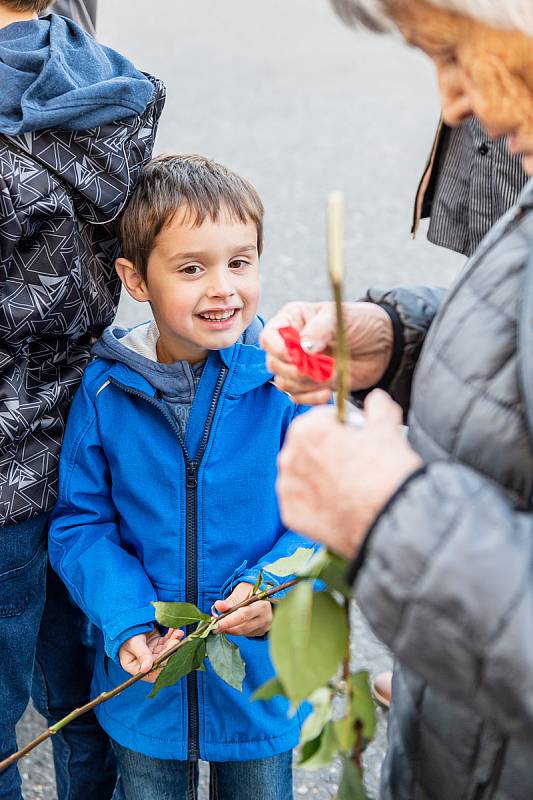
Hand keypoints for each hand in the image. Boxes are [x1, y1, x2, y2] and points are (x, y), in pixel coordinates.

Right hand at [119, 628, 184, 682]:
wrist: (126, 621)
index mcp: (135, 666)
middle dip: (170, 650)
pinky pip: (167, 641)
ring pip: (166, 650)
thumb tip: (146, 669)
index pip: (151, 673)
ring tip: (178, 632)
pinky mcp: (157, 643)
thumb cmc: (126, 634)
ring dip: (173, 641)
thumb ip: (142, 654)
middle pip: (161, 660)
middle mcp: (145, 662)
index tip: (168, 656)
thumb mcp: (133, 643)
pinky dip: (172, 636)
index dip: (161, 666)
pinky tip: (175, 629)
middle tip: (175, 640)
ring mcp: (152, 652)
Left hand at [213, 582, 272, 636]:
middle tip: (213, 626)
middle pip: (242, 627)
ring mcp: (264, 627)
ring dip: (229, 630)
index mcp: (262, 605)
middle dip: (226, 627)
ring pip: (242, 633)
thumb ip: (230, 601)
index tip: (215, 624)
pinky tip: (229, 625)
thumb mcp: (241, 592)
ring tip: (219, 624)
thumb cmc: (250, 592)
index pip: (244, 615)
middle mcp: (265, 618)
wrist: (262, 598)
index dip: (229, 621)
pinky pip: (244, 634)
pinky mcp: (260, 633)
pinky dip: (234, 631)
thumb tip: (218, 605)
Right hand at [260, 301, 393, 404]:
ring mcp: (299, 366)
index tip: (298, 357)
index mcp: (293, 321)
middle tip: (323, 367)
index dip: (279, 350)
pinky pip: (297, 397)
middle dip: (298, 370)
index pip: (269, 337)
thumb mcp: (340, 317)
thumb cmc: (360, 322)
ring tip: (332, 375)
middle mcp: (291, 344)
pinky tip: (328, 391)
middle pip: (274, 364)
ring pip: (285, 383)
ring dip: (307, 384)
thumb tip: (303, 346)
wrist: (382, 345)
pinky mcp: (310, 384)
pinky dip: (311, 398)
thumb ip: (320, 329)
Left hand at [277, 390, 422, 557]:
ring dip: (320, 476)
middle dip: (327, 451)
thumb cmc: (387, 471)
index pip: (319, 419)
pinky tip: (338, 504)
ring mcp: (288, 489)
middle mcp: (289, 457)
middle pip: (308, 447)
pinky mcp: (291, 515)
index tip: (354, 437)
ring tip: (348, 486)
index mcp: (306, 429)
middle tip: (354, 463)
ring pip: (303, 475)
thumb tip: (377, 401)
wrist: (391, 518)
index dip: (340, 427)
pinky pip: (302, 503)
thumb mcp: (387, 426)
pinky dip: (316, 503)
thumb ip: (377, 406)